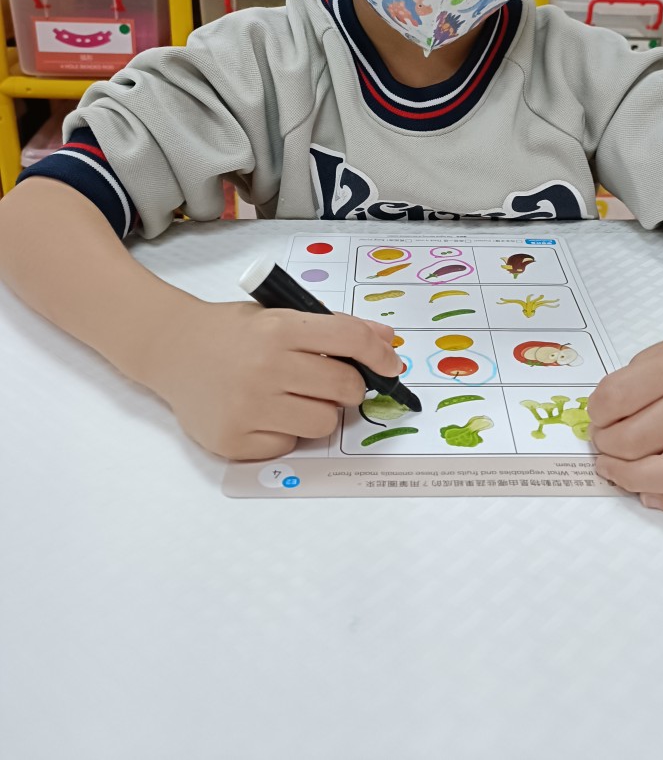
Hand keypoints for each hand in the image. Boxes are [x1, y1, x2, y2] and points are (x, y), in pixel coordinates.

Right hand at [130, 299, 401, 460]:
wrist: (171, 349)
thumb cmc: (232, 332)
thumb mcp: (279, 315)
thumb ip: (333, 328)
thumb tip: (386, 340)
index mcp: (278, 329)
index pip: (348, 339)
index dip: (379, 354)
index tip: (392, 364)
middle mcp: (265, 367)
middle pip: (345, 386)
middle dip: (349, 386)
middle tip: (331, 381)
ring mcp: (248, 407)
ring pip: (324, 422)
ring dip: (321, 412)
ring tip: (295, 397)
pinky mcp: (234, 440)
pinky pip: (289, 446)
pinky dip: (287, 433)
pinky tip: (266, 413)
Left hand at [587, 323, 662, 515]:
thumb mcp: (661, 355)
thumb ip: (630, 385)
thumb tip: (601, 426)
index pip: (619, 397)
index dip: (597, 415)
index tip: (596, 420)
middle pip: (641, 440)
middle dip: (609, 450)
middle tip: (603, 448)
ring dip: (634, 481)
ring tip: (618, 473)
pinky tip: (653, 495)